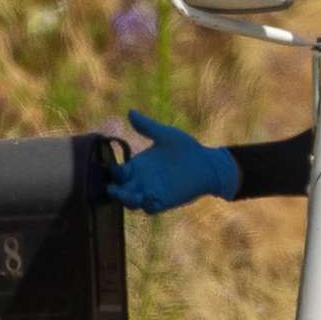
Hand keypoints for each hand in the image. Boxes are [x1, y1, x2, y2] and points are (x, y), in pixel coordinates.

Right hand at [106, 110, 239, 212]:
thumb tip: (130, 112)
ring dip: (127, 200)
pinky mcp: (164, 201)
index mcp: (137, 165)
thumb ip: (148, 126)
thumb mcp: (166, 136)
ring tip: (131, 195)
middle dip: (114, 190)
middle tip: (112, 188)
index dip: (112, 172)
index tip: (112, 168)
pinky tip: (148, 198)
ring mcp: (151, 192)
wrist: (208, 164)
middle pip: (120, 189)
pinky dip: (147, 205)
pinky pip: (150, 207)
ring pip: (131, 201)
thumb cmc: (187, 148)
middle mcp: (141, 181)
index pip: (117, 172)